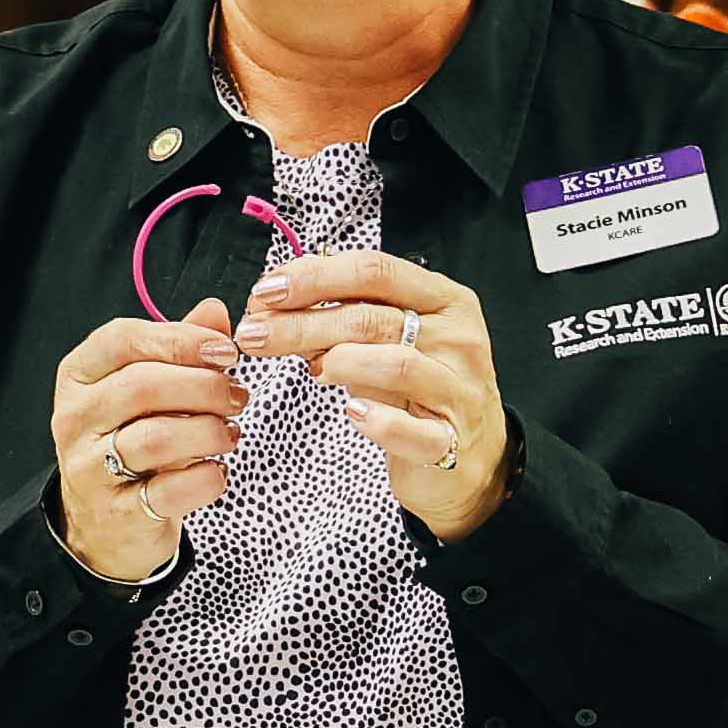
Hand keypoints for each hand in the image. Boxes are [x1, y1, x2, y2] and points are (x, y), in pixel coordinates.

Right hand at [51, 299, 246, 578]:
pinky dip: (206, 479)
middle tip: (237, 396)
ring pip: (156, 438)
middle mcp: (76, 419)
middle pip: (143, 386)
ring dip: (208, 432)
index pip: (123, 340)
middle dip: (203, 386)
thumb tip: (215, 311)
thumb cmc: (129, 441)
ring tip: (230, 433)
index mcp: (79, 376)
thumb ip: (178, 349)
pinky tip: (217, 472)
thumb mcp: (145, 389)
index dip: (181, 339)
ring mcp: (91, 469)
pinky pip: (170, 491)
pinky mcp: (118, 513)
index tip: (226, 351)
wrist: (104, 526)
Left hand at [234, 249, 511, 541]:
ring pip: (396, 363)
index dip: (316, 277)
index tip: (267, 291)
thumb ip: (345, 314)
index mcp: (443, 300)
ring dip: (339, 362)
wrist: (472, 456)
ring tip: (310, 370)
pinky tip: (351, 412)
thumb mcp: (390, 340)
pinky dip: (378, 420)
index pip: (376, 271)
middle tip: (254, 333)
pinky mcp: (452, 441)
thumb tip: (280, 293)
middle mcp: (457, 338)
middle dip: (303, 322)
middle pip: (373, 317)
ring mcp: (459, 390)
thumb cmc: (422, 389)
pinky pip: (412, 429)